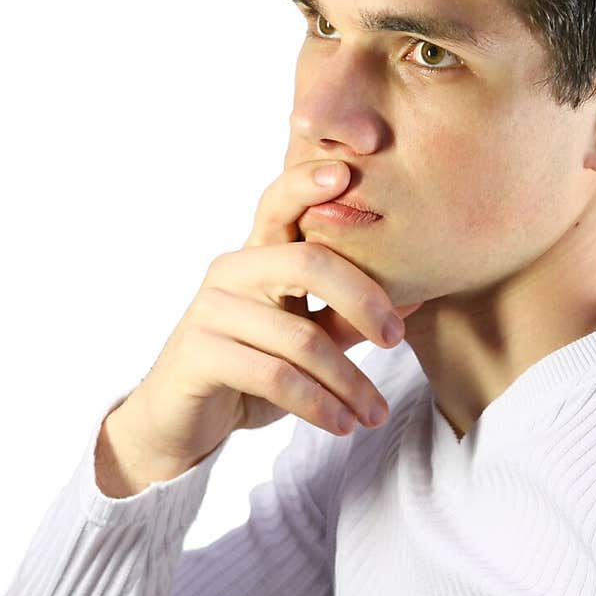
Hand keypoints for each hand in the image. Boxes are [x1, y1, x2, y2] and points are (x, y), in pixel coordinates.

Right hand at [104, 158, 424, 483]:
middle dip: (363, 299)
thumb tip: (413, 298)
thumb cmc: (250, 372)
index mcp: (257, 255)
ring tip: (374, 413)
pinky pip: (276, 376)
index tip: (346, 171)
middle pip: (308, 262)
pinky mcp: (200, 352)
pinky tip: (342, 424)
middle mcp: (231, 271)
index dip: (307, 182)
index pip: (281, 205)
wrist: (181, 423)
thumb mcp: (305, 341)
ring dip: (349, 383)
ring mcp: (211, 309)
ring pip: (301, 338)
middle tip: (396, 339)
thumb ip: (346, 317)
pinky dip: (319, 405)